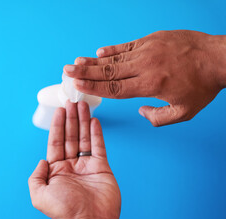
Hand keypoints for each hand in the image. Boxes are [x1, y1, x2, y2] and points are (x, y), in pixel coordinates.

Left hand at [28, 101, 120, 218]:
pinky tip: (93, 121)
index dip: (57, 126)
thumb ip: (36, 176)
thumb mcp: (39, 195)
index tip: (59, 111)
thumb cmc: (66, 211)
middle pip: (70, 136)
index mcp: (56, 170)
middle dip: (70, 119)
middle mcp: (71, 165)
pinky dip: (96, 133)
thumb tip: (41, 161)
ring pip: (84, 138)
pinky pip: (98, 146)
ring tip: (82, 106)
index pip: (56, 142)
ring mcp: (86, 166)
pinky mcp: (101, 167)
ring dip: (82, 121)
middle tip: (72, 102)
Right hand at [64, 30, 225, 125]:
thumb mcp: (184, 112)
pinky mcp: (152, 40)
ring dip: (94, 61)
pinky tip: (99, 52)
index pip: (115, 88)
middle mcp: (145, 66)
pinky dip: (112, 50)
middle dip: (85, 73)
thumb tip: (140, 112)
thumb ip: (158, 118)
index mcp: (150, 84)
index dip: (94, 88)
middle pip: (109, 72)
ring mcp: (148, 50)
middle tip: (67, 71)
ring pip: (115, 58)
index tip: (77, 86)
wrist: (219, 58)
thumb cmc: (202, 86)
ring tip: (77, 62)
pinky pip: (127, 45)